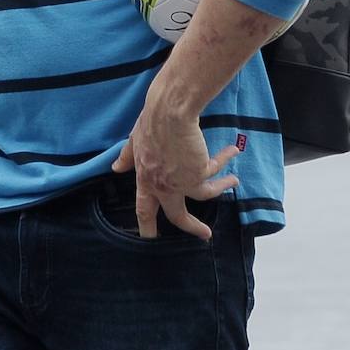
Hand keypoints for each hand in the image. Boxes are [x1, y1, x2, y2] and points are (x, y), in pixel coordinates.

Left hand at [111, 97, 239, 240]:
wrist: (169, 111)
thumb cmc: (151, 121)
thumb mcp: (134, 141)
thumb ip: (127, 157)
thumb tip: (116, 168)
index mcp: (145, 178)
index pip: (143, 208)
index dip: (146, 225)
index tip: (149, 238)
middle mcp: (162, 185)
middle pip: (176, 215)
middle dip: (191, 227)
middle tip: (205, 234)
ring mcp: (181, 181)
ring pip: (204, 197)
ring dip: (221, 189)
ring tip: (233, 182)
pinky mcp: (199, 172)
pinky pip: (216, 172)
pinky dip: (224, 160)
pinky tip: (232, 151)